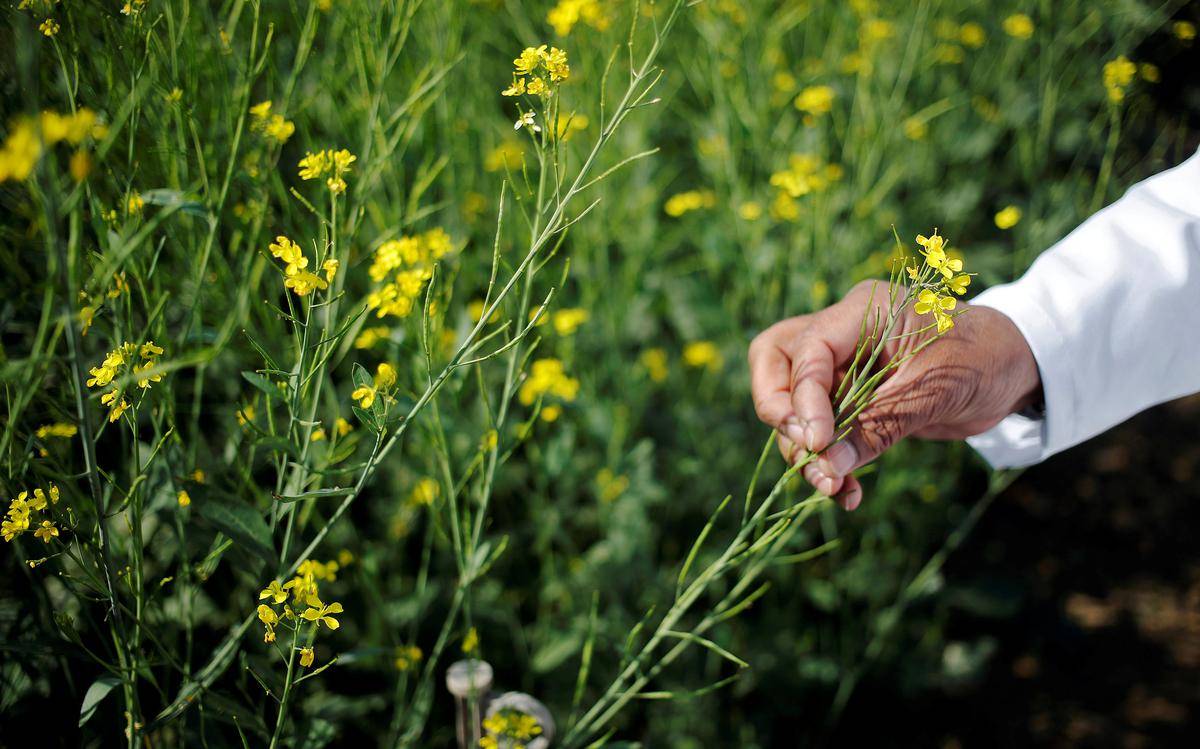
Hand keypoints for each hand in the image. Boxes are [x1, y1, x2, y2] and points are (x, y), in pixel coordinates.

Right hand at [748, 280, 1040, 509]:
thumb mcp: (932, 393)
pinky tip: (847, 492)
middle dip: (780, 410)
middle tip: (804, 449)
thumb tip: (826, 467)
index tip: (816, 444)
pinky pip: (822, 428)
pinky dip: (828, 460)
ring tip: (831, 487)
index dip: (803, 399)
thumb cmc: (982, 360)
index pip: (807, 350)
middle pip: (775, 360)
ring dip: (805, 449)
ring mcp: (842, 365)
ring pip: (792, 401)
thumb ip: (877, 426)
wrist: (1015, 369)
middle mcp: (842, 333)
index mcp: (861, 311)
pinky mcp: (851, 397)